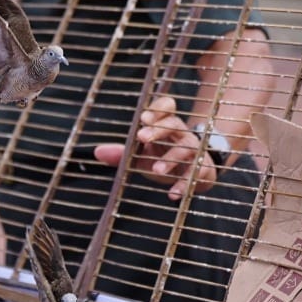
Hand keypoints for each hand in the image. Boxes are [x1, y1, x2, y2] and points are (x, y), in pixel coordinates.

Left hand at [92, 95, 219, 200]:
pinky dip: (183, 184)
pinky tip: (172, 194)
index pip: (166, 107)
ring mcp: (195, 150)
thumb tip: (97, 152)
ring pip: (186, 148)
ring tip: (155, 170)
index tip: (143, 118)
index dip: (156, 110)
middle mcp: (181, 133)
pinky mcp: (204, 168)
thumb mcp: (142, 156)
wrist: (195, 175)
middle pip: (173, 124)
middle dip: (158, 129)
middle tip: (142, 137)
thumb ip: (122, 153)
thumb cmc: (163, 159)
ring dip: (170, 158)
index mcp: (166, 124)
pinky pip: (196, 174)